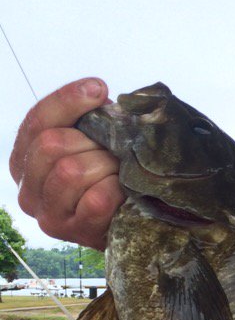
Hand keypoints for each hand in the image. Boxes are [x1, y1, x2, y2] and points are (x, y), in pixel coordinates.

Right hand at [10, 78, 123, 249]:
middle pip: (50, 145)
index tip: (98, 88)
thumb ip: (88, 119)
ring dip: (105, 166)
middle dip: (91, 142)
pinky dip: (115, 190)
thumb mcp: (92, 144)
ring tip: (119, 172)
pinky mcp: (73, 231)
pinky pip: (95, 200)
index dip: (68, 100)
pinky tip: (122, 192)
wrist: (127, 224)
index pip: (37, 121)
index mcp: (24, 160)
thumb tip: (96, 90)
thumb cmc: (107, 178)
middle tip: (114, 150)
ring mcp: (47, 214)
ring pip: (70, 171)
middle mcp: (27, 189)